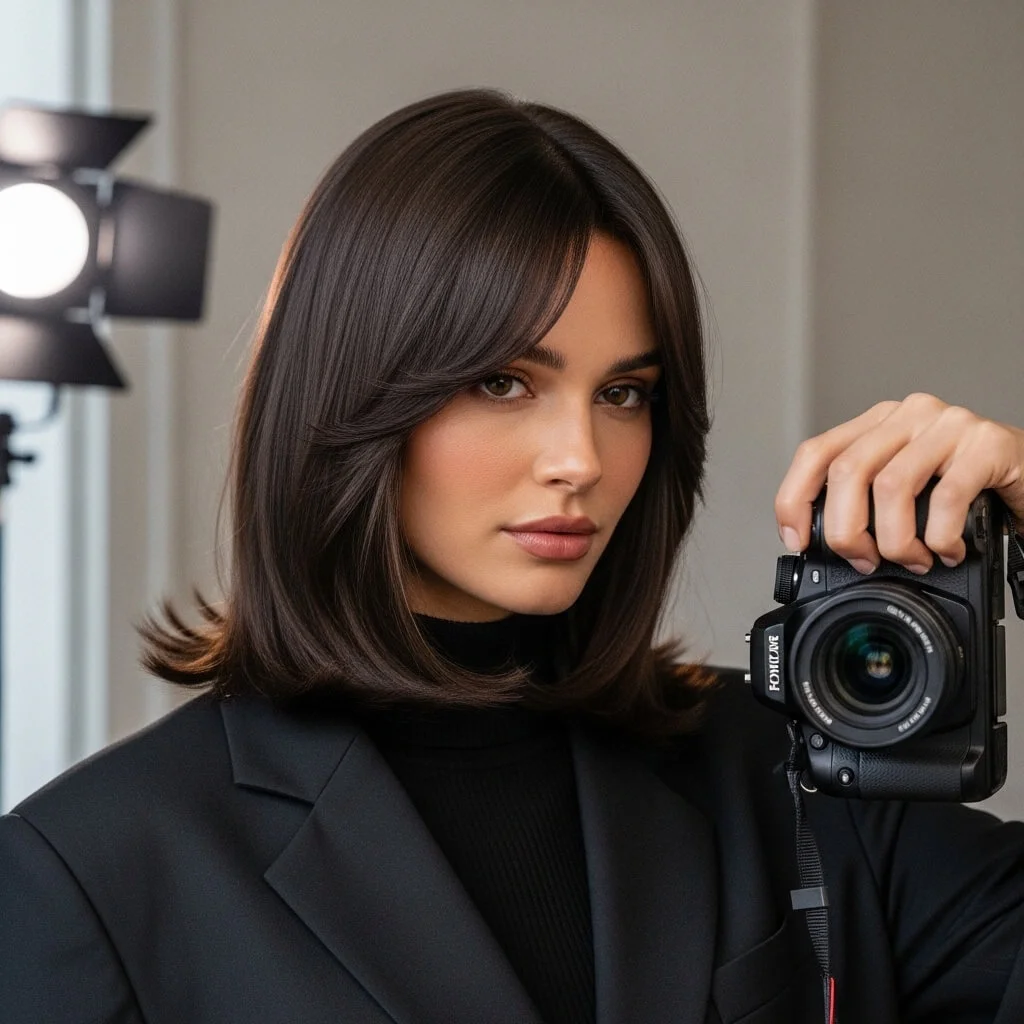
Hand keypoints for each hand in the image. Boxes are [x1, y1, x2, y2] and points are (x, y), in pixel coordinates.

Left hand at [774, 392, 1023, 575]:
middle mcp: (907, 415)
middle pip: (846, 471)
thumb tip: (824, 544)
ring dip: (894, 540)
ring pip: (890, 486)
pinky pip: (945, 498)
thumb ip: (866, 502)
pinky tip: (947, 550)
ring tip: (912, 559)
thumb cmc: (967, 487)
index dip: (794, 499)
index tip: (798, 541)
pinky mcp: (986, 443)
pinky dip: (940, 537)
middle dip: (846, 530)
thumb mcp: (907, 489)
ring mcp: (947, 424)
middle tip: (864, 561)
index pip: (815, 453)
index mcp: (877, 424)